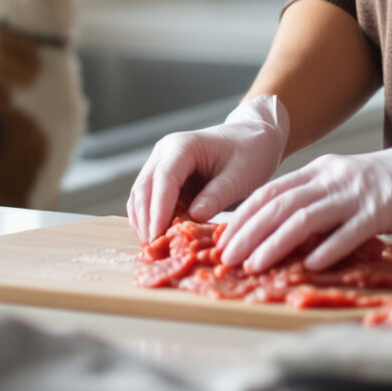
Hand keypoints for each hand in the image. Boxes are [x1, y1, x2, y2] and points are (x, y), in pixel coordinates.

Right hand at [127, 94, 291, 240]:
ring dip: (144, 222)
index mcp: (183, 146)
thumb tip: (194, 216)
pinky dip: (150, 220)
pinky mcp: (163, 180)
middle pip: (144, 188)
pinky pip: (148, 202)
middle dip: (146, 220)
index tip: (157, 236)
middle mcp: (164, 153)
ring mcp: (160, 165)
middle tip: (154, 250)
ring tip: (156, 249)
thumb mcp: (240, 176)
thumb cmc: (250, 154)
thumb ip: (217, 195)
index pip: (164, 178)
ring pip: (140, 197)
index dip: (158, 209)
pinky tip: (160, 239)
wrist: (251, 139)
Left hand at [220, 100, 391, 271]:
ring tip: (255, 266)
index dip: (242, 216)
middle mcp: (334, 177)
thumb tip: (286, 232)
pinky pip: (349, 229)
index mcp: (322, 170)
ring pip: (306, 217)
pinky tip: (310, 265)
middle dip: (248, 232)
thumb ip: (321, 202)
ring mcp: (358, 191)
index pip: (271, 191)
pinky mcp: (383, 207)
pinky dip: (327, 248)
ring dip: (275, 242)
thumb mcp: (350, 185)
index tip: (221, 240)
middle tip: (226, 258)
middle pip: (280, 204)